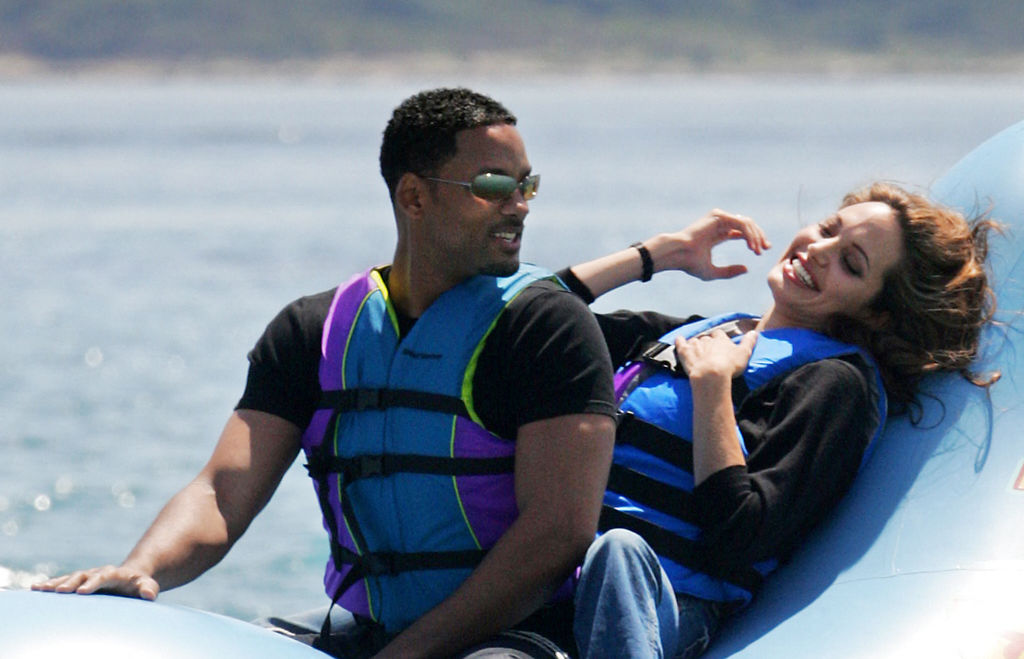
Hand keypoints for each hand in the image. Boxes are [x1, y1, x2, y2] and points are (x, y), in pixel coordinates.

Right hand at [31, 565, 159, 599]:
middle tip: (59, 592)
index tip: (82, 592)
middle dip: (70, 583)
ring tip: (38, 588)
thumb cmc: (139, 586)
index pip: (103, 576)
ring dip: (54, 583)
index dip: (93, 583)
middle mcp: (97, 572)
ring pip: (69, 578)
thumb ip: (148, 588)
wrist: (130, 578)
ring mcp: (86, 576)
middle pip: (82, 575)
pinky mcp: (78, 582)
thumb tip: (149, 594)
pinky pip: (62, 582)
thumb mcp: (147, 586)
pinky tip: (35, 589)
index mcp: (114, 573)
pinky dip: (50, 584)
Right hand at [648, 209, 769, 280]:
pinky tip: (751, 245)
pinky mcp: (719, 216)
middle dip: (759, 236)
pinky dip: (749, 234)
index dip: (754, 240)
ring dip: (755, 236)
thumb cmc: (690, 264)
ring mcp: (718, 218)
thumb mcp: (712, 272)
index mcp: (717, 234)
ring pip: (746, 222)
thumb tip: (747, 268)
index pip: (741, 232)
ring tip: (758, 250)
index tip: (763, 251)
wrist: (678, 254)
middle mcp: (718, 224)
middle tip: (765, 249)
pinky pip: (741, 222)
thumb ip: (729, 271)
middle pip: (747, 225)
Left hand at [675, 330, 757, 380]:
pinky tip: (679, 341)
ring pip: (694, 341)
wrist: (711, 375)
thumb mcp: (744, 354)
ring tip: (697, 353)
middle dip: (707, 344)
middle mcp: (707, 339)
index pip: (719, 334)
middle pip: (706, 338)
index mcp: (721, 339)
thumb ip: (749, 342)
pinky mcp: (685, 352)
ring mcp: (695, 345)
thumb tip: (754, 332)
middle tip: (709, 353)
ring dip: (695, 345)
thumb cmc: (729, 366)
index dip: (719, 339)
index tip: (720, 344)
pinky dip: (679, 341)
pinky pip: (680, 342)